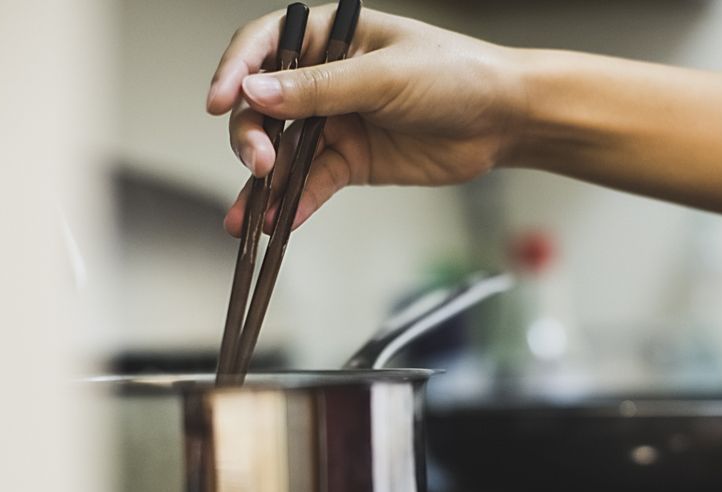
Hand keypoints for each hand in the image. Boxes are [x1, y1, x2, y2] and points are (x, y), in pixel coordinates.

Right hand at [207, 5, 526, 235]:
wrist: (503, 121)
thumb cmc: (456, 75)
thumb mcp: (385, 76)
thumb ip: (319, 88)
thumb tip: (255, 90)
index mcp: (331, 37)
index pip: (263, 46)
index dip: (234, 71)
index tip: (219, 102)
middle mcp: (324, 79)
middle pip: (264, 106)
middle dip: (253, 137)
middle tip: (260, 164)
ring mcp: (335, 122)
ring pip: (283, 152)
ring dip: (264, 185)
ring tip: (249, 215)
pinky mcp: (349, 161)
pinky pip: (313, 184)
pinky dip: (296, 205)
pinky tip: (278, 223)